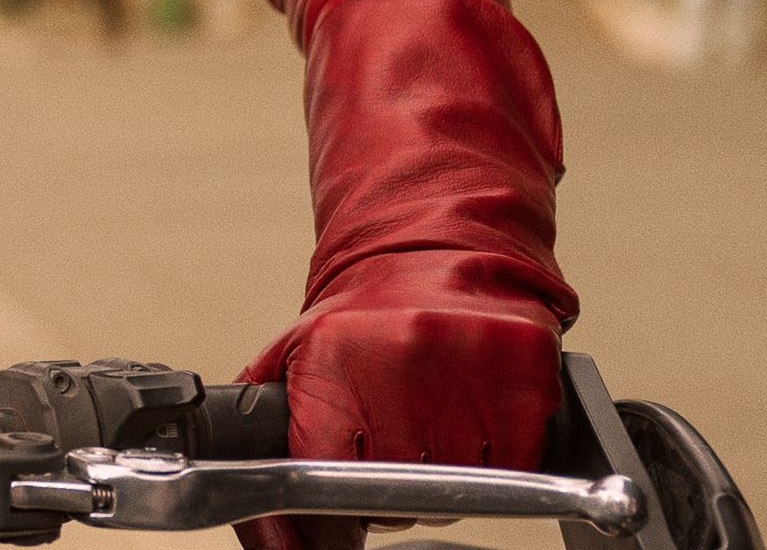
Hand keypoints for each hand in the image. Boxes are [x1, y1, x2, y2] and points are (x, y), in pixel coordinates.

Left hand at [233, 252, 564, 549]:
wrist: (435, 250)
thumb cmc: (365, 313)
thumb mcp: (295, 349)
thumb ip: (263, 414)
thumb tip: (246, 491)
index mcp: (332, 362)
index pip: (327, 479)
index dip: (336, 512)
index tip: (342, 517)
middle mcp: (397, 362)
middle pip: (400, 495)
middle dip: (394, 495)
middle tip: (395, 452)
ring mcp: (464, 367)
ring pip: (460, 488)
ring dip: (447, 482)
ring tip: (434, 433)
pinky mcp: (520, 371)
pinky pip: (517, 465)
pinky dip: (500, 462)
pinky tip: (477, 423)